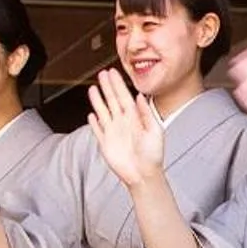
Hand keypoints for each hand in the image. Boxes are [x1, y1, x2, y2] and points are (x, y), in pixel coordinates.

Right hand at [89, 68, 166, 186]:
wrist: (144, 175)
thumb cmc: (153, 155)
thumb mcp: (155, 131)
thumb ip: (146, 114)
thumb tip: (139, 96)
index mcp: (135, 118)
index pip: (124, 96)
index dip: (117, 84)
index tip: (112, 72)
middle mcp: (123, 123)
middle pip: (112, 100)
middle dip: (107, 87)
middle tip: (101, 73)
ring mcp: (113, 132)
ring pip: (103, 112)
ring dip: (97, 100)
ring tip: (92, 88)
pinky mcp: (105, 144)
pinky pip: (98, 130)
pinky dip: (94, 123)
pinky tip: (91, 115)